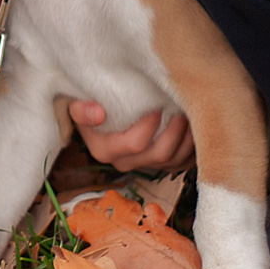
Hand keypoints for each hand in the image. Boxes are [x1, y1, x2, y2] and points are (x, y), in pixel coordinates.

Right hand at [72, 102, 195, 172]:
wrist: (98, 112)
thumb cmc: (91, 104)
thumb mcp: (77, 103)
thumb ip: (81, 109)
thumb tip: (98, 113)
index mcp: (104, 150)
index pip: (135, 144)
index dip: (150, 125)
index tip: (157, 105)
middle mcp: (124, 163)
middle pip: (159, 154)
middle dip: (175, 131)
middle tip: (180, 108)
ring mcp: (143, 166)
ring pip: (174, 160)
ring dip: (186, 138)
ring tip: (188, 114)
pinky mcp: (159, 165)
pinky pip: (182, 163)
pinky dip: (192, 148)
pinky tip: (192, 129)